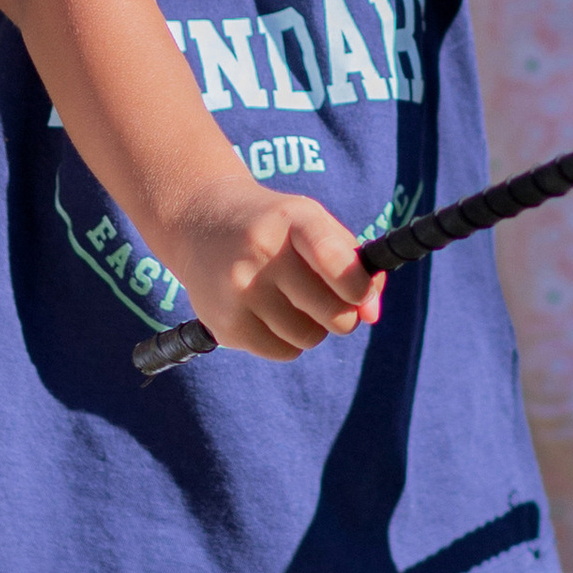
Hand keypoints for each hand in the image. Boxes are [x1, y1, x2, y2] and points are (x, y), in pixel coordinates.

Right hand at [167, 187, 379, 362]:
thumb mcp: (314, 225)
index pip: (335, 259)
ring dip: (312, 327)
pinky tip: (267, 313)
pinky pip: (283, 352)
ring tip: (291, 302)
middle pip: (333, 313)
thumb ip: (354, 264)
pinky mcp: (224, 323)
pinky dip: (286, 340)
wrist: (201, 222)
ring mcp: (239, 289)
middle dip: (342, 314)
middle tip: (328, 300)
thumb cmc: (275, 227)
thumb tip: (372, 316)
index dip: (358, 287)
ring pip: (310, 337)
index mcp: (292, 220)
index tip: (360, 294)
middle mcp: (261, 252)